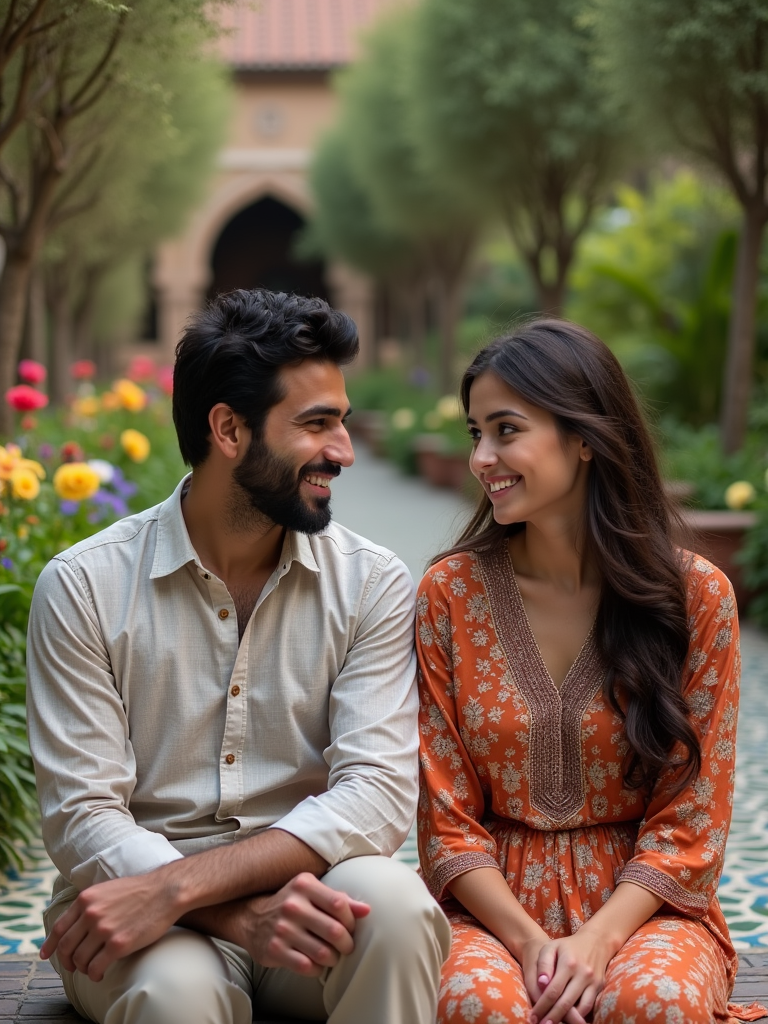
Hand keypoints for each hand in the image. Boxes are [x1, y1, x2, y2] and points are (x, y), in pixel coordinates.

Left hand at [40, 872, 181, 981]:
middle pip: (66, 946)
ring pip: (80, 959)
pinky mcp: (118, 944)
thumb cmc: (141, 890)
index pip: (59, 927)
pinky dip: (94, 974)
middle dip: (66, 961)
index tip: (45, 955)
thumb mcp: (108, 889)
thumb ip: (91, 904)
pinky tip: (100, 974)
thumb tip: (76, 923)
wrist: (167, 891)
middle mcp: (91, 914)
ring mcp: (104, 930)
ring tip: (91, 969)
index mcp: (86, 899)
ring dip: (82, 968)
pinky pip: (96, 967)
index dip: (50, 944)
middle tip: (72, 967)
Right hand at [234, 872, 369, 976]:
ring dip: (333, 958)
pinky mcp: (275, 950)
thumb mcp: (312, 893)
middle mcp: (292, 906)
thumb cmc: (291, 904)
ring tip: (332, 955)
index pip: (339, 904)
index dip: (351, 920)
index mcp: (304, 886)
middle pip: (334, 931)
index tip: (350, 927)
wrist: (252, 917)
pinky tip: (316, 963)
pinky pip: (307, 967)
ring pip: (323, 953)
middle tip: (346, 946)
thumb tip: (367, 910)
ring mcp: (282, 929)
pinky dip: (317, 969)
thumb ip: (340, 899)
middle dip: (347, 944)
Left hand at [525, 931, 611, 1023]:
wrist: (595, 941)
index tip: (533, 1016)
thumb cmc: (567, 946)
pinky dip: (579, 1016)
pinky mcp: (600, 987)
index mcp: (568, 963)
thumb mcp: (551, 947)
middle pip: (565, 1003)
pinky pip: (589, 1007)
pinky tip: (569, 1019)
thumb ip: (544, 964)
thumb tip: (541, 984)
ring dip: (566, 1020)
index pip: (553, 990)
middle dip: (552, 1017)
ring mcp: (593, 982)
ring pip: (580, 1009)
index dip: (542, 1006)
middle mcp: (582, 973)